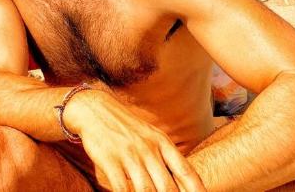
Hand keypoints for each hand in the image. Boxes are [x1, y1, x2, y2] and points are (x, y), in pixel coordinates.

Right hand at [65, 91, 205, 191]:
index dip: (197, 190)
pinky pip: (122, 188)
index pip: (186, 171)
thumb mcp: (152, 136)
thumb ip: (167, 157)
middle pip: (167, 187)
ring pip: (146, 190)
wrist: (96, 110)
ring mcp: (130, 155)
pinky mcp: (110, 160)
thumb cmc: (127, 128)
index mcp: (162, 143)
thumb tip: (185, 181)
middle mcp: (149, 149)